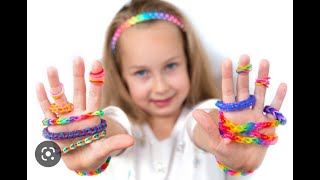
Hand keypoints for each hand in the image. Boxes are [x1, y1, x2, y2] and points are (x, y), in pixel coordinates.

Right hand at [36, 57, 133, 171]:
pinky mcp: (53, 125)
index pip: (94, 95)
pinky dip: (43, 99)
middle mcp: (78, 113)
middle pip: (78, 91)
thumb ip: (113, 144)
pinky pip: (47, 110)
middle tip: (77, 58)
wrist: (79, 161)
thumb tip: (131, 140)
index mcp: (92, 117)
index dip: (96, 81)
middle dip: (78, 75)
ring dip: (56, 84)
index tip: (97, 63)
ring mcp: (65, 118)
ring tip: (52, 68)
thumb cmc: (93, 153)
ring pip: (60, 97)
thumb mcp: (103, 150)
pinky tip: (40, 85)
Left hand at [193, 55, 286, 170]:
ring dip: (262, 78)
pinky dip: (278, 97)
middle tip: (245, 56)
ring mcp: (256, 114)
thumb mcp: (216, 141)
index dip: (227, 76)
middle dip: (244, 72)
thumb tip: (195, 112)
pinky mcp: (268, 122)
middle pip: (244, 88)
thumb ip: (208, 127)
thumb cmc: (227, 152)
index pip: (228, 90)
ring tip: (264, 62)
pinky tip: (281, 84)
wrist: (243, 163)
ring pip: (260, 92)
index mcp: (230, 112)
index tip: (227, 61)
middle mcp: (243, 110)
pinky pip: (275, 107)